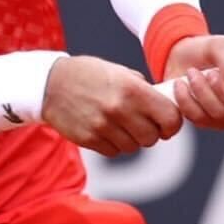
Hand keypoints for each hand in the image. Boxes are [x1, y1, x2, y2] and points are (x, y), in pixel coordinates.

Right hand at [41, 55, 183, 157]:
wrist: (51, 83)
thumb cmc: (89, 74)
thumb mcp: (119, 72)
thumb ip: (144, 90)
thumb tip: (165, 106)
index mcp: (132, 90)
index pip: (169, 118)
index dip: (172, 124)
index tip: (167, 123)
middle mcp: (119, 109)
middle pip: (152, 138)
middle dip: (150, 133)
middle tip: (141, 123)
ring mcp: (103, 127)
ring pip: (133, 147)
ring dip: (131, 139)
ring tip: (119, 124)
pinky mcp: (89, 140)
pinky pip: (114, 152)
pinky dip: (113, 144)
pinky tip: (105, 129)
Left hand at [163, 34, 223, 129]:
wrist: (178, 58)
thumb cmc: (206, 50)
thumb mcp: (219, 45)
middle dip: (222, 90)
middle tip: (210, 72)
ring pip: (220, 115)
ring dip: (201, 92)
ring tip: (192, 73)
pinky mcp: (206, 121)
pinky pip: (199, 119)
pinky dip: (187, 100)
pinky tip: (181, 85)